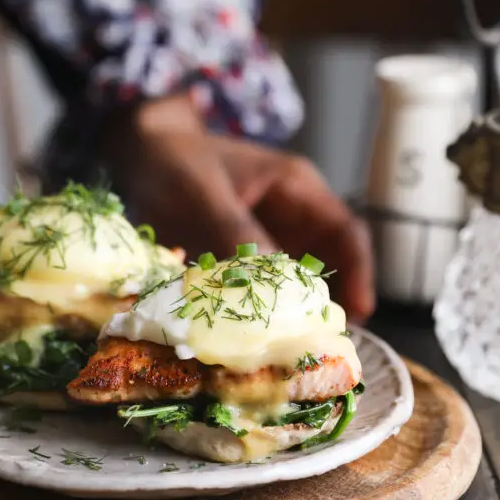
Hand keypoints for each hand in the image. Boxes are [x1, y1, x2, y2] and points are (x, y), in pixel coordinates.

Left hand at [105, 95, 374, 320]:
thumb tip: (269, 282)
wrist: (139, 150)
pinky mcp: (241, 254)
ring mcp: (267, 235)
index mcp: (295, 188)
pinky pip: (260, 286)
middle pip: (328, 263)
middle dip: (327, 303)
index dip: (360, 272)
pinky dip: (260, 309)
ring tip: (288, 349)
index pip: (346, 231)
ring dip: (294, 311)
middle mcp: (290, 214)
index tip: (359, 311)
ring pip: (294, 280)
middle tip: (319, 345)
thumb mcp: (205, 195)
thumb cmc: (175, 160)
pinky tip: (249, 336)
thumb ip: (235, 234)